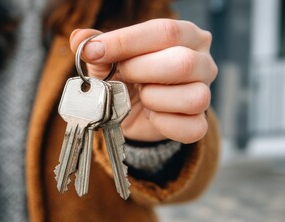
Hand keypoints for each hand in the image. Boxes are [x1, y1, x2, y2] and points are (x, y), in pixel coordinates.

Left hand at [69, 19, 216, 143]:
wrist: (133, 112)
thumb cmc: (127, 77)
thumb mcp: (109, 58)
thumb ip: (96, 45)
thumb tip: (79, 38)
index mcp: (185, 35)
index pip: (164, 31)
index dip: (125, 42)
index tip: (94, 51)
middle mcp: (203, 61)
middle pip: (182, 62)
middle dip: (140, 71)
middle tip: (124, 76)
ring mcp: (205, 93)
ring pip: (192, 97)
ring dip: (154, 99)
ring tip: (141, 96)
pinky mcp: (199, 123)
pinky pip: (191, 128)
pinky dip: (163, 124)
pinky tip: (151, 116)